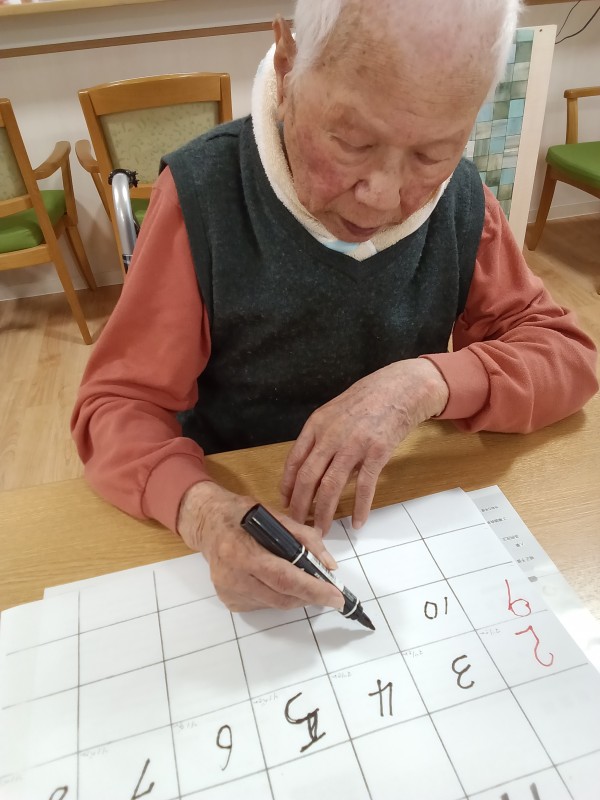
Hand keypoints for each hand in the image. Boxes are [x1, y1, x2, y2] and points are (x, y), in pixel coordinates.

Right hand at [177, 481, 342, 612]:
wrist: (206, 523)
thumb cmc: (241, 515)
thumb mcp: (274, 516)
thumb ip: (304, 538)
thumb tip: (329, 565)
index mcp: (242, 551)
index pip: (284, 578)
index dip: (313, 590)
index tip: (336, 598)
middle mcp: (232, 576)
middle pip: (281, 597)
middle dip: (310, 596)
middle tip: (329, 592)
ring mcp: (228, 591)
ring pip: (274, 604)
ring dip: (295, 596)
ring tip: (304, 581)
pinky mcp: (228, 600)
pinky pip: (263, 605)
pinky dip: (278, 595)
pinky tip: (277, 580)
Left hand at [280, 358, 448, 533]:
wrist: (400, 388)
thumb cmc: (368, 398)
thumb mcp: (335, 411)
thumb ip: (322, 437)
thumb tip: (313, 467)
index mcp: (317, 424)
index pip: (294, 460)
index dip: (287, 485)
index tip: (285, 501)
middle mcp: (331, 436)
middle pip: (308, 477)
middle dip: (300, 505)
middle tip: (297, 523)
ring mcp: (354, 445)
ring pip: (331, 486)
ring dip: (324, 512)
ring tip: (321, 530)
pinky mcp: (377, 453)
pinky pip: (365, 487)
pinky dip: (361, 508)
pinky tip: (358, 522)